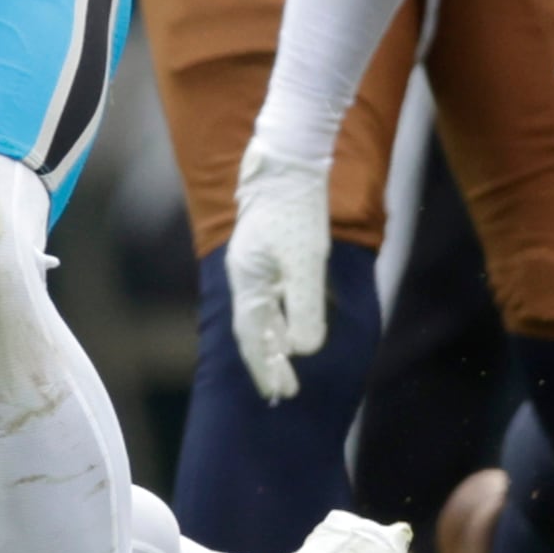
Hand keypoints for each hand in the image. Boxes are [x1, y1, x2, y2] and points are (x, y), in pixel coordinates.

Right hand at [225, 141, 333, 402]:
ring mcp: (256, 263)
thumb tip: (303, 350)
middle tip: (285, 392)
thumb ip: (304, 308)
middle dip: (268, 361)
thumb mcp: (306, 263)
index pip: (252, 335)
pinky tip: (291, 326)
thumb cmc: (297, 210)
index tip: (278, 392)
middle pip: (253, 328)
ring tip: (287, 367)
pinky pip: (271, 298)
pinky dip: (280, 319)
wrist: (290, 160)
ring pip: (262, 313)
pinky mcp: (270, 252)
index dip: (264, 366)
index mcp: (247, 280)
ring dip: (274, 342)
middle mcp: (246, 275)